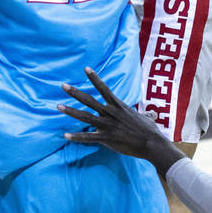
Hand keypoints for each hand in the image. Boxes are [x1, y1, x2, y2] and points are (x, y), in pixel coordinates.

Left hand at [59, 68, 174, 165]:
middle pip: (89, 100)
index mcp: (118, 106)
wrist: (152, 143)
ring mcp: (108, 126)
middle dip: (75, 92)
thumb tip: (153, 116)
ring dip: (71, 111)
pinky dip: (76, 137)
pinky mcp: (107, 138)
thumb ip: (146, 116)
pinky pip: (88, 137)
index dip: (94, 78)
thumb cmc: (150, 131)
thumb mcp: (147, 119)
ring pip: (85, 116)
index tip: (86, 68)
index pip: (104, 88)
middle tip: (63, 86)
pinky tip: (65, 135)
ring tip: (58, 106)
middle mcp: (111, 113)